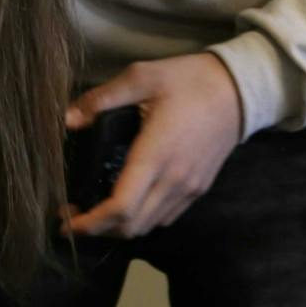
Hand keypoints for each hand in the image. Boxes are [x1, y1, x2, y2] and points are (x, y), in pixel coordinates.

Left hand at [62, 53, 241, 238]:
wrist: (240, 89)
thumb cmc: (189, 80)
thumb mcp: (141, 77)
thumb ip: (101, 99)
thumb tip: (66, 120)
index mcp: (156, 155)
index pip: (121, 207)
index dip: (91, 223)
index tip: (66, 221)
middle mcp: (174, 180)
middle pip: (133, 226)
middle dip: (99, 229)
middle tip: (73, 216)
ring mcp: (190, 188)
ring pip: (150, 225)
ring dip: (120, 227)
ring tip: (95, 211)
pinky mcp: (199, 187)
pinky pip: (167, 216)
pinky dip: (142, 219)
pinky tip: (127, 203)